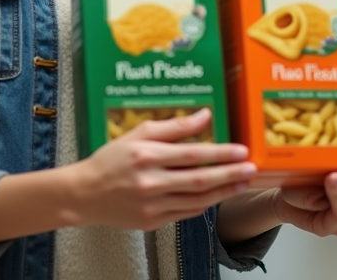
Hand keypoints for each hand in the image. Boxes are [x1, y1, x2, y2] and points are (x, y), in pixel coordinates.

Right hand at [65, 109, 256, 231]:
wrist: (85, 194)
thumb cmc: (111, 159)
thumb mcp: (138, 134)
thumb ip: (173, 126)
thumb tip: (205, 115)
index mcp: (147, 156)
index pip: (192, 154)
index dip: (220, 153)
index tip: (241, 151)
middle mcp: (151, 182)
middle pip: (200, 179)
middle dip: (230, 174)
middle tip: (251, 169)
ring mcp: (152, 205)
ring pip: (197, 200)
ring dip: (223, 192)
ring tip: (242, 183)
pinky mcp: (152, 222)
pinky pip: (186, 213)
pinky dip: (205, 204)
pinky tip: (217, 195)